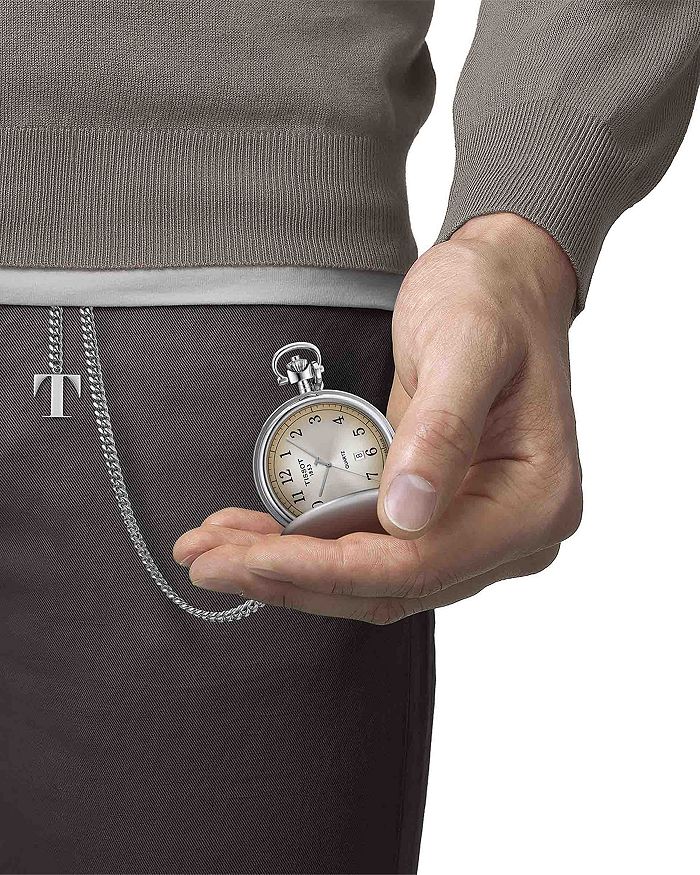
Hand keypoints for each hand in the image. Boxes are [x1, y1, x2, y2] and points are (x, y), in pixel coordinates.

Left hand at [173, 213, 582, 622]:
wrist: (501, 281)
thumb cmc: (492, 299)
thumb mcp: (466, 345)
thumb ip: (441, 431)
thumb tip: (407, 514)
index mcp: (535, 503)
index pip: (421, 563)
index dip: (330, 567)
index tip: (256, 558)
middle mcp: (511, 533)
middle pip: (390, 585)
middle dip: (292, 578)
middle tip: (208, 562)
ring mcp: (474, 530)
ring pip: (372, 579)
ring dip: (291, 570)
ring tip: (215, 551)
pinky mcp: (439, 516)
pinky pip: (370, 550)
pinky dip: (311, 548)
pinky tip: (258, 535)